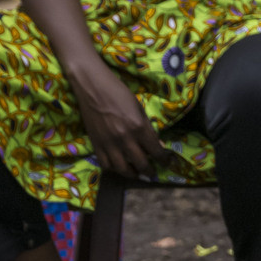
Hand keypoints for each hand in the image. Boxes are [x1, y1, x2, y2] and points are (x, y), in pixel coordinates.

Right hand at [72, 62, 166, 178]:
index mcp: (138, 127)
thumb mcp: (139, 108)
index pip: (156, 152)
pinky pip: (106, 165)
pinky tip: (120, 167)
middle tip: (153, 172)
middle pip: (141, 164)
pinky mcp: (96, 144)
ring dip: (133, 174)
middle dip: (150, 171)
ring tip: (137, 173)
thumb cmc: (118, 93)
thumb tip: (159, 146)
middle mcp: (125, 138)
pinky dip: (115, 169)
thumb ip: (148, 129)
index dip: (165, 160)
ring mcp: (109, 143)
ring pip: (123, 170)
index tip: (168, 163)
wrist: (92, 86)